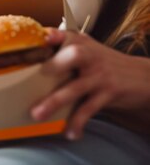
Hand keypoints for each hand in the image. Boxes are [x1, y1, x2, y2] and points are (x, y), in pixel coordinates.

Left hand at [31, 29, 149, 139]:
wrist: (140, 76)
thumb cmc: (101, 63)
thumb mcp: (86, 47)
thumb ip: (61, 45)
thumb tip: (30, 50)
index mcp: (80, 42)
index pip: (66, 35)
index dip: (54, 35)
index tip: (45, 38)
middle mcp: (90, 56)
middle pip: (75, 55)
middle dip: (55, 65)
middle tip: (39, 74)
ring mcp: (99, 75)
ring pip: (76, 87)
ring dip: (55, 101)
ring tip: (37, 114)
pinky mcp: (108, 94)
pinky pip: (89, 109)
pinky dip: (78, 122)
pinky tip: (69, 132)